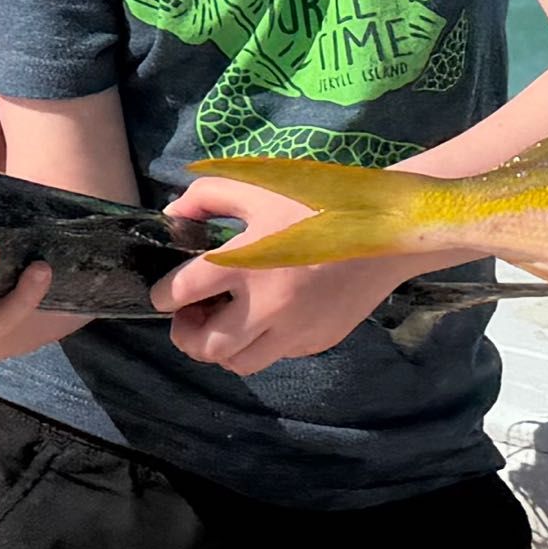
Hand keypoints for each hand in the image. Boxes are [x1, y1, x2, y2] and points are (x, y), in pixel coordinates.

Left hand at [155, 177, 416, 374]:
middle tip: (187, 318)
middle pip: (207, 346)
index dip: (162, 296)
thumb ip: (206, 196)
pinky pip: (275, 355)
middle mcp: (267, 307)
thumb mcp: (257, 185)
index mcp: (245, 264)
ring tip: (222, 323)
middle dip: (186, 336)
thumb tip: (172, 214)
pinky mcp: (317, 341)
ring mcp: (295, 330)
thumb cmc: (317, 202)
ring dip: (221, 349)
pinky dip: (259, 343)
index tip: (162, 294)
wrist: (385, 230)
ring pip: (240, 363)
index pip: (182, 292)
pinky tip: (264, 317)